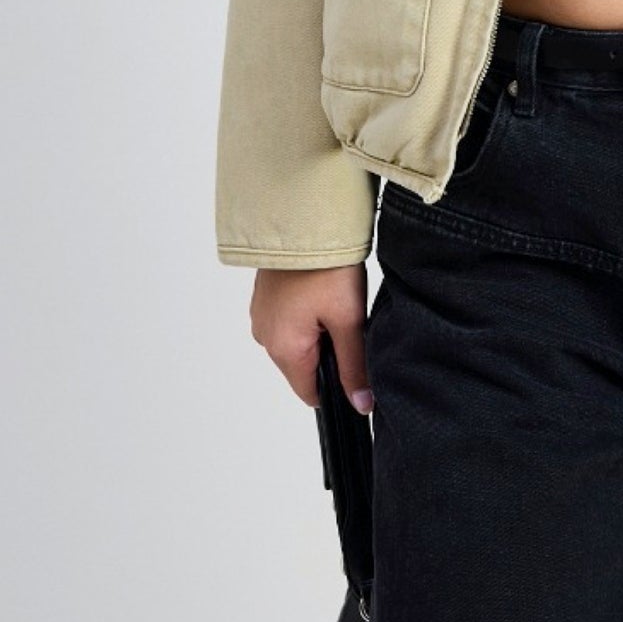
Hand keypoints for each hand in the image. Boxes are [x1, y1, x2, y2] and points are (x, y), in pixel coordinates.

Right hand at [249, 262, 372, 412]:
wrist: (304, 217)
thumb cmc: (324, 266)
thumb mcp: (349, 318)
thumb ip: (354, 366)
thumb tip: (360, 405)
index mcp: (282, 349)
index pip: (310, 392)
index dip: (337, 384)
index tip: (356, 362)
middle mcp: (264, 336)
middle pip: (304, 365)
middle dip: (330, 351)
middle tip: (349, 319)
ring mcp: (262, 314)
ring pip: (298, 340)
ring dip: (319, 329)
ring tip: (336, 300)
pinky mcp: (265, 296)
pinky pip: (289, 318)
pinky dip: (308, 312)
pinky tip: (323, 289)